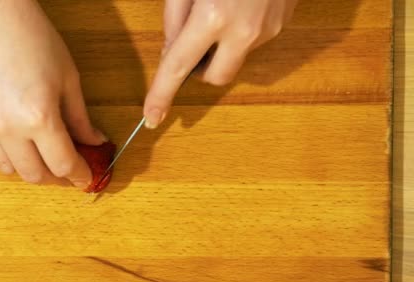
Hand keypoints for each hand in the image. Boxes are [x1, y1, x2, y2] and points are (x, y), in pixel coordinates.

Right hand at [0, 0, 106, 187]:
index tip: (86, 177)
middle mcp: (7, 128)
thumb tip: (93, 140)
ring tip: (43, 158)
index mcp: (38, 117)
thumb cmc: (29, 35)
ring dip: (30, 170)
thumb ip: (80, 117)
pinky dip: (9, 153)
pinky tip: (20, 140)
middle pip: (35, 175)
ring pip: (8, 168)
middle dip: (56, 178)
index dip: (79, 174)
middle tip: (68, 170)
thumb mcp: (67, 77)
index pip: (63, 164)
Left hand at [143, 0, 297, 128]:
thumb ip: (175, 17)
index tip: (152, 117)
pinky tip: (241, 5)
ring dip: (222, 46)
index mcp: (213, 16)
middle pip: (215, 78)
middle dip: (200, 70)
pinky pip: (253, 41)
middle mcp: (244, 31)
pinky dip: (240, 33)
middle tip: (194, 42)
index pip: (178, 68)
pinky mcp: (283, 24)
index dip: (162, 95)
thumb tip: (172, 49)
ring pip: (236, 59)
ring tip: (222, 8)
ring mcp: (268, 30)